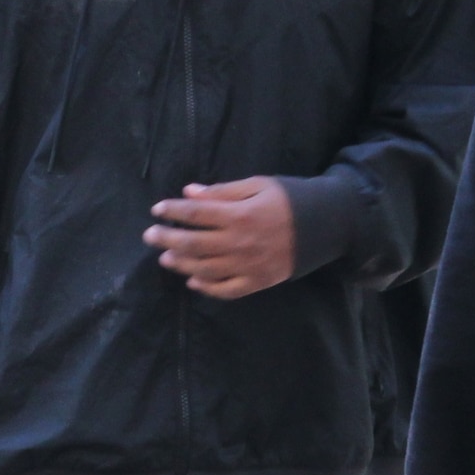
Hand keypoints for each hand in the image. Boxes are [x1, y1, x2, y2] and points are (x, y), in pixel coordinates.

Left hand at [142, 176, 294, 299]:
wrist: (326, 225)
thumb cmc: (288, 198)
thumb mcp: (257, 185)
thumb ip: (222, 191)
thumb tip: (189, 192)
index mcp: (239, 215)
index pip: (196, 214)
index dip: (174, 212)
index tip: (157, 210)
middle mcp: (240, 243)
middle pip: (194, 243)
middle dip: (168, 239)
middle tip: (149, 235)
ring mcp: (248, 266)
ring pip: (206, 269)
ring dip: (181, 264)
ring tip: (164, 258)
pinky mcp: (258, 282)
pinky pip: (227, 290)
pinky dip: (207, 287)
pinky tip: (193, 281)